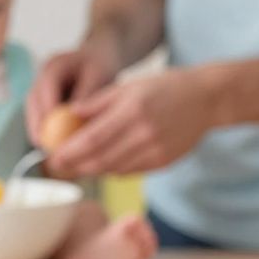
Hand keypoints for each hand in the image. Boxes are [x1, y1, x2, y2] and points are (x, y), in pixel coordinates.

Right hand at [26, 39, 120, 143]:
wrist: (98, 58)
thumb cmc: (100, 66)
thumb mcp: (98, 76)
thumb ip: (86, 95)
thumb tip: (74, 118)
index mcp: (55, 65)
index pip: (46, 88)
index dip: (47, 111)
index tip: (52, 133)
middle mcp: (41, 75)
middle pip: (32, 102)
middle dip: (37, 125)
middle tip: (45, 147)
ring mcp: (39, 87)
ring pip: (33, 111)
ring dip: (39, 130)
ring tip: (49, 151)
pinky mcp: (42, 99)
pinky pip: (39, 116)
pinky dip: (45, 130)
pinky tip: (55, 145)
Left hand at [45, 70, 217, 179]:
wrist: (206, 99)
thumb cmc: (164, 88)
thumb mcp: (129, 86)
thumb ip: (98, 103)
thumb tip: (68, 115)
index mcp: (132, 110)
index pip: (92, 139)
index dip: (69, 152)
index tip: (52, 157)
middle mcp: (144, 133)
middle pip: (100, 160)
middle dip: (76, 166)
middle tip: (58, 167)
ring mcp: (155, 151)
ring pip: (114, 170)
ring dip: (92, 170)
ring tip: (77, 165)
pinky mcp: (163, 163)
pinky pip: (130, 171)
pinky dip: (113, 169)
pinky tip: (104, 162)